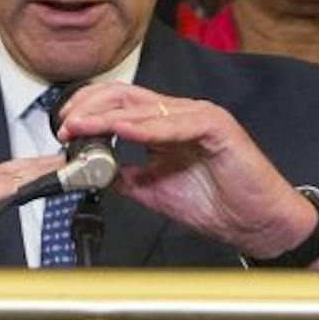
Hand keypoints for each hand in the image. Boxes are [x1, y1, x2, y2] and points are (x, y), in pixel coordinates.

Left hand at [56, 83, 317, 259]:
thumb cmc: (215, 203)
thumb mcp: (152, 189)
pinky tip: (123, 130)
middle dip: (88, 108)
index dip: (87, 112)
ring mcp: (199, 116)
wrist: (256, 222)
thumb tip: (86, 172)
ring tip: (81, 127)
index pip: (118, 104)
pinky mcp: (218, 126)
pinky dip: (147, 126)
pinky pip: (177, 122)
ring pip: (144, 106)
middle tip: (64, 127)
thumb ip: (122, 176)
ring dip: (107, 116)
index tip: (62, 130)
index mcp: (164, 124)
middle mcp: (179, 114)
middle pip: (124, 96)